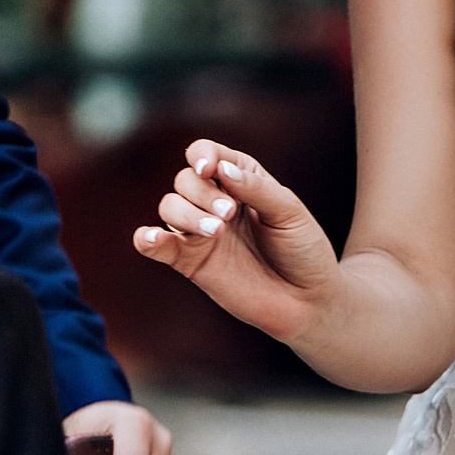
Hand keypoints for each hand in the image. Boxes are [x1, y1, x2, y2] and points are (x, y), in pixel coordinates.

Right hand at [132, 140, 340, 345]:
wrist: (307, 300)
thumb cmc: (303, 250)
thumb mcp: (289, 212)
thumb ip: (256, 189)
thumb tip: (222, 170)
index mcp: (241, 179)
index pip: (207, 154)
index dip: (203, 156)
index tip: (212, 171)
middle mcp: (216, 201)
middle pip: (184, 179)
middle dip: (202, 193)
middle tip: (229, 214)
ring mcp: (200, 231)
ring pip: (169, 207)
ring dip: (186, 214)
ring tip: (216, 232)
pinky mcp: (190, 261)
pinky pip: (156, 246)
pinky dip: (147, 239)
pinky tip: (153, 238)